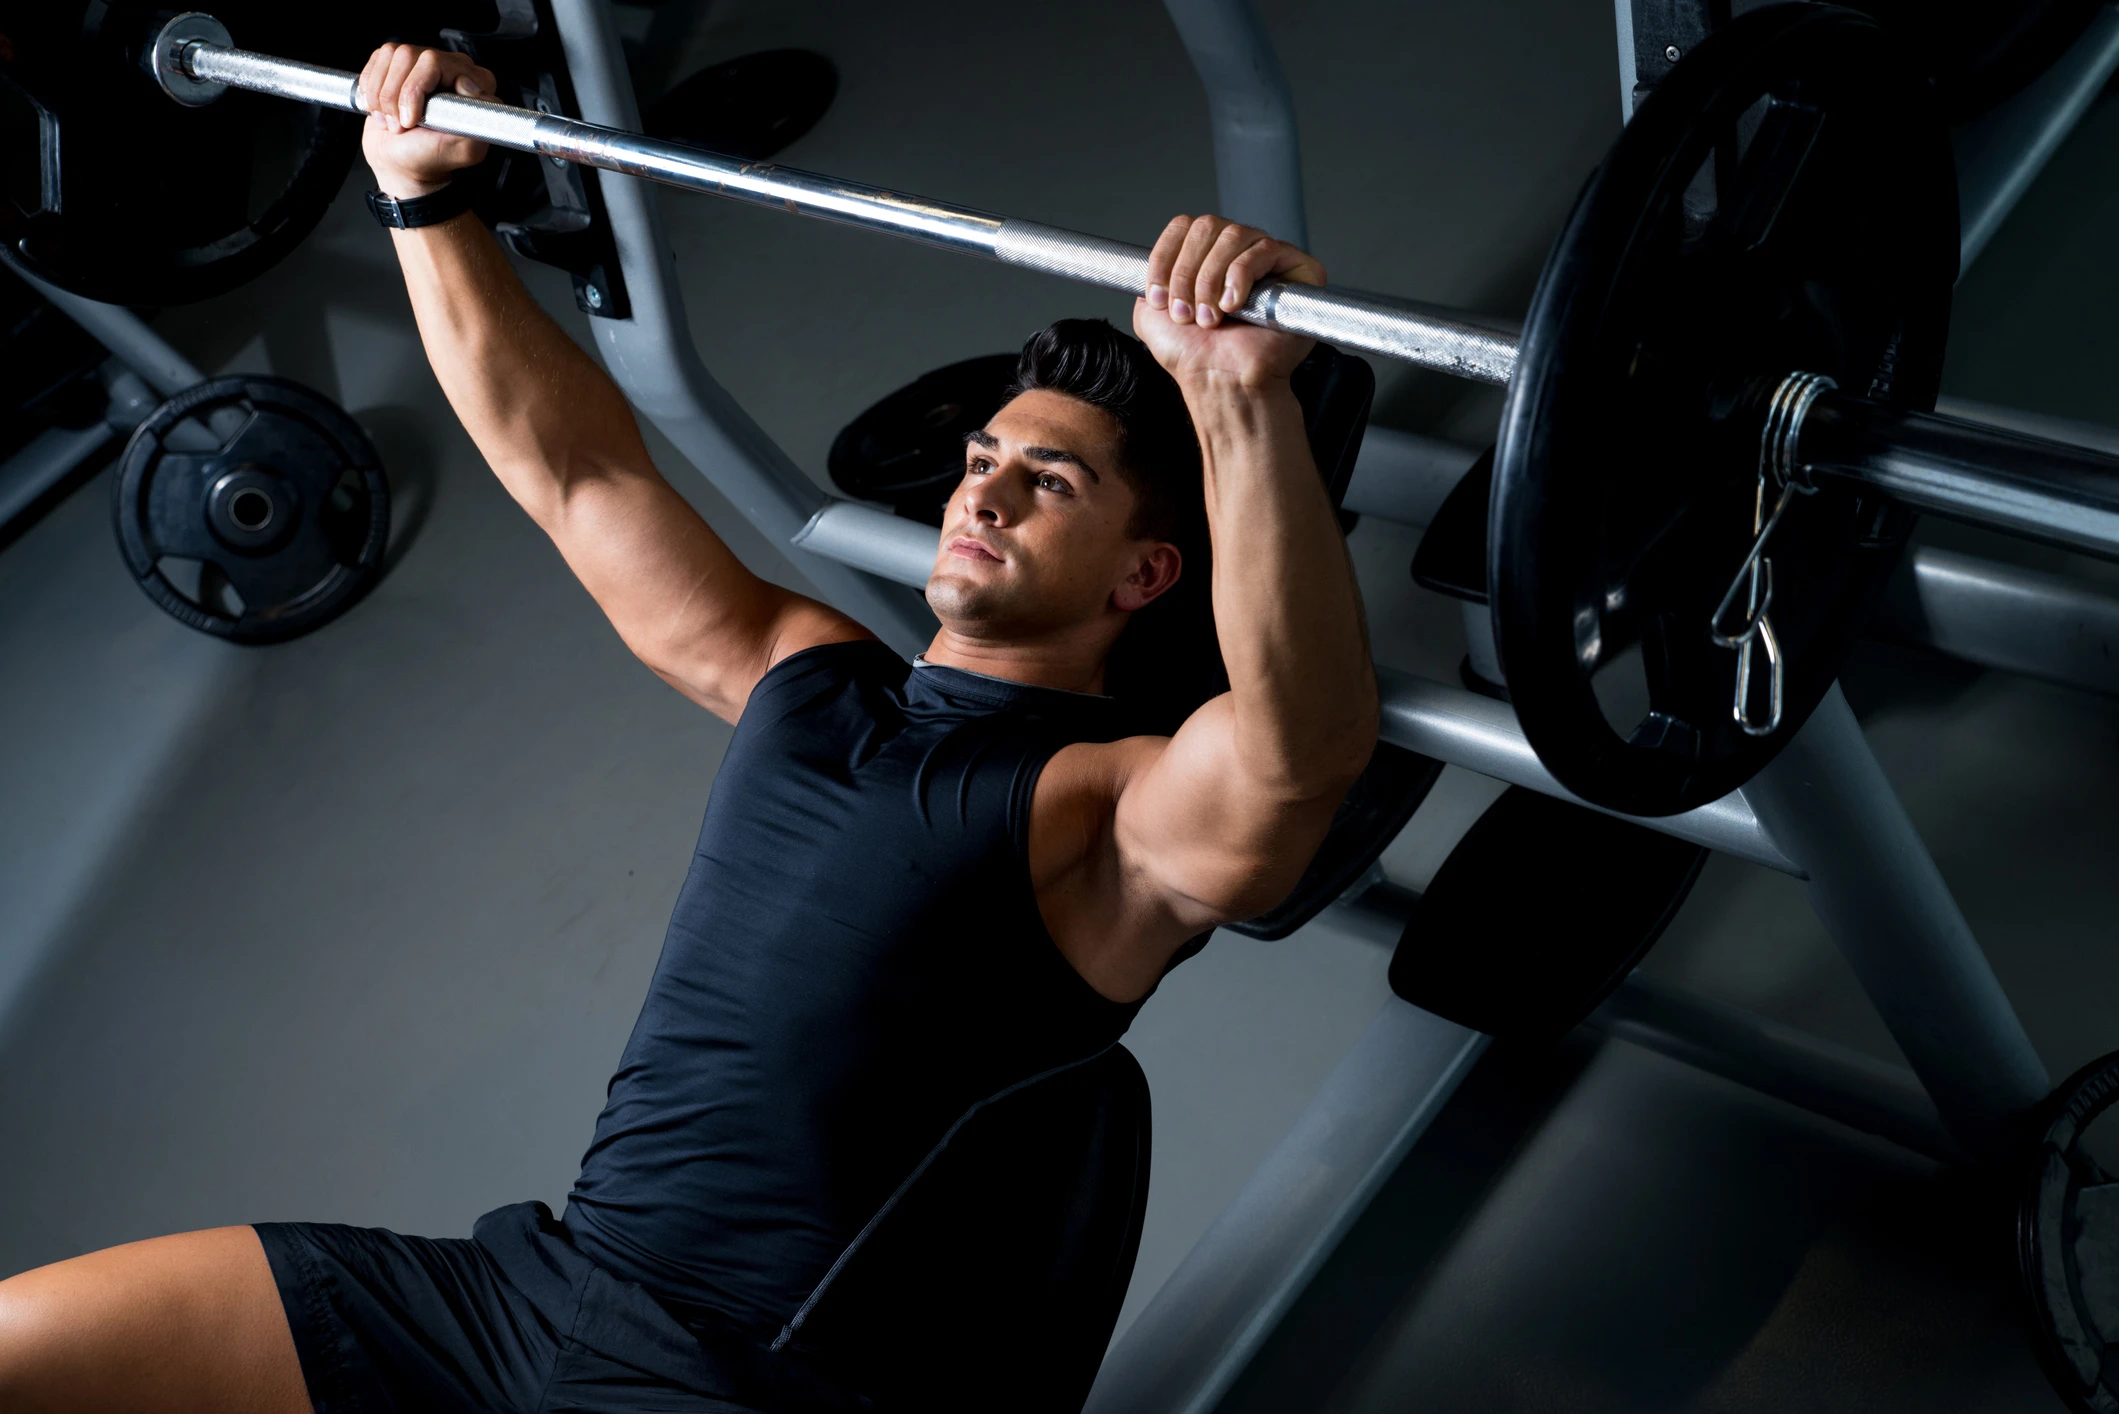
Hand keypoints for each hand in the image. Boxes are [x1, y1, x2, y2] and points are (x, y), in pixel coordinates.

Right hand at [358, 44, 496, 199]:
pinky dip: (370, 89)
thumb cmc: (431, 158)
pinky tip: (382, 109)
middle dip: (395, 95)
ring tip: (393, 120)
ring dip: (382, 95)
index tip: (412, 120)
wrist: (401, 165)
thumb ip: (475, 122)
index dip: (414, 90)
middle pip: (408, 55)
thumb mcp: (462, 150)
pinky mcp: (398, 65)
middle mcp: (451, 67)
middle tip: (401, 124)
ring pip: (391, 55)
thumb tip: (467, 85)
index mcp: (474, 83)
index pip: (434, 62)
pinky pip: (376, 59)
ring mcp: (423, 63)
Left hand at [1133, 214, 1324, 388]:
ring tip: (1210, 316)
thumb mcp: (1150, 314)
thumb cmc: (1194, 356)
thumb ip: (1149, 279)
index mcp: (1206, 258)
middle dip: (1187, 272)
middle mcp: (1237, 253)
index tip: (1158, 296)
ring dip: (1211, 279)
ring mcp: (1268, 260)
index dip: (1165, 256)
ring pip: (1233, 235)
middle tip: (1185, 311)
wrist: (1219, 381)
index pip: (1184, 226)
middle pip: (1207, 226)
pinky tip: (1234, 306)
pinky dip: (1240, 276)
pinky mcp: (1297, 270)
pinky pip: (1265, 249)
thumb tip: (1151, 260)